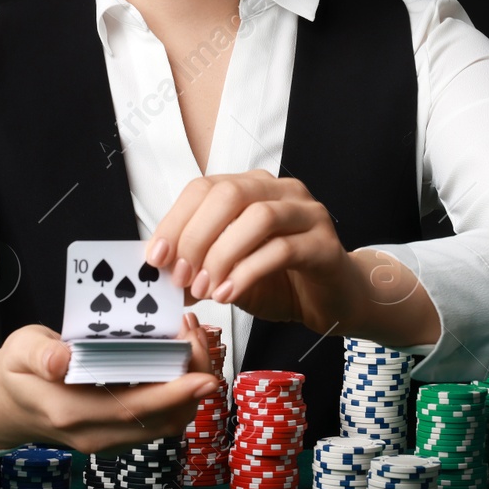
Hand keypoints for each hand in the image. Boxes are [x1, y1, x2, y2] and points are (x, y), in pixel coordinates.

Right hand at [0, 315, 221, 453]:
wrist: (10, 405)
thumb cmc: (18, 371)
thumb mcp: (18, 350)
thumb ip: (39, 354)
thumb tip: (61, 360)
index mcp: (71, 412)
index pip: (133, 408)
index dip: (174, 393)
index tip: (204, 374)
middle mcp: (97, 434)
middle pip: (162, 419)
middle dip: (193, 382)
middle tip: (199, 337)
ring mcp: (111, 439)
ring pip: (168, 423)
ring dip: (190, 388)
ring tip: (192, 341)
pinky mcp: (121, 436)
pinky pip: (160, 420)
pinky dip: (180, 394)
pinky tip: (180, 360)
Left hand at [143, 170, 364, 334]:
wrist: (333, 300)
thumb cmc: (281, 281)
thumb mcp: (229, 271)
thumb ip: (199, 264)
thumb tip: (160, 269)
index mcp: (253, 188)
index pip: (204, 187)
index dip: (175, 221)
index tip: (155, 257)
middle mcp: (281, 191)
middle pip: (230, 195)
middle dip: (196, 237)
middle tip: (181, 276)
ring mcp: (307, 214)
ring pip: (257, 217)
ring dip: (222, 255)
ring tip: (206, 289)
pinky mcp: (325, 245)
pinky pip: (282, 250)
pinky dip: (247, 272)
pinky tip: (229, 293)